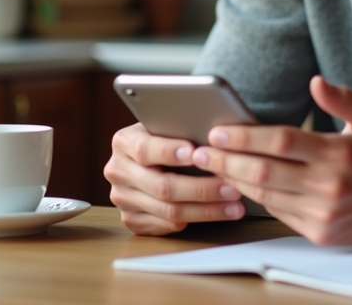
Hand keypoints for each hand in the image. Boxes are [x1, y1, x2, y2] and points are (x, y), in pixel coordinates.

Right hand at [104, 122, 244, 234]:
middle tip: (230, 187)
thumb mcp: (166, 126)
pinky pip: (166, 225)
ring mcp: (123, 198)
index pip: (144, 149)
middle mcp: (118, 171)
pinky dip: (195, 220)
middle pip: (161, 186)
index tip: (195, 153)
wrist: (147, 157)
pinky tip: (218, 213)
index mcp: (123, 142)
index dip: (170, 152)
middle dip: (201, 188)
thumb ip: (180, 130)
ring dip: (206, 209)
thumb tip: (214, 138)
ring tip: (233, 204)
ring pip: (168, 210)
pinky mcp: (131, 219)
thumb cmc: (166, 137)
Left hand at [192, 76, 351, 244]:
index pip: (280, 142)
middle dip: (225, 161)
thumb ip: (343, 98)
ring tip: (211, 167)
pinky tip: (241, 185)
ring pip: (265, 195)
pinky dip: (257, 199)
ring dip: (234, 181)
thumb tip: (315, 82)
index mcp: (339, 153)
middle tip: (199, 152)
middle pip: (263, 171)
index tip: (218, 131)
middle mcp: (329, 186)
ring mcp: (323, 213)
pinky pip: (279, 214)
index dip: (244, 137)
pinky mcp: (321, 233)